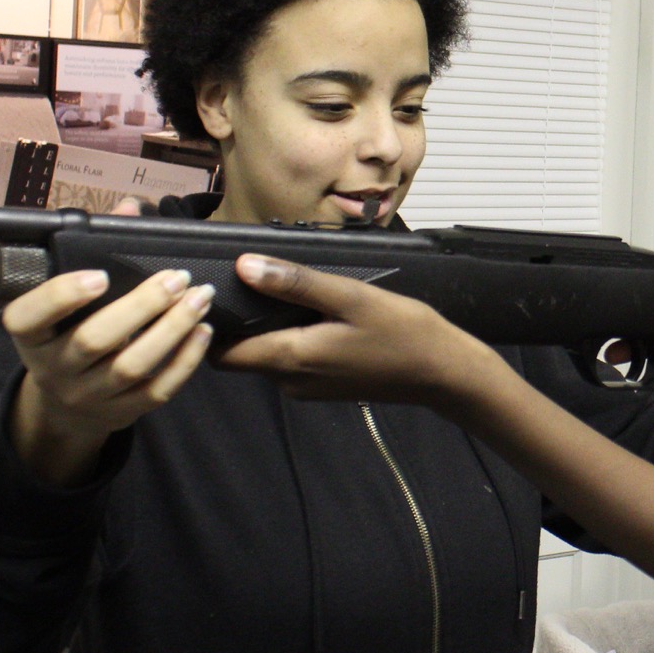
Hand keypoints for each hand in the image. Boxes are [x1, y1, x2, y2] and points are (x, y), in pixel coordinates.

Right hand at [4, 199, 212, 485]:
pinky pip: (157, 391)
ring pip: (131, 365)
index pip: (29, 317)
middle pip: (94, 339)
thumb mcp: (66, 300)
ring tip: (201, 297)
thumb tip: (129, 208)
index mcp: (29, 335)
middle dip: (142, 305)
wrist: (65, 404)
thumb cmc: (70, 331)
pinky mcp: (120, 413)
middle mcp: (52, 368)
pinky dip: (185, 361)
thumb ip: (95, 251)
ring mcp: (87, 395)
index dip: (62, 296)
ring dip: (173, 328)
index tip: (101, 275)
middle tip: (177, 277)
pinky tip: (204, 331)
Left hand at [219, 254, 505, 407]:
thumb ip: (295, 283)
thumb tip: (243, 265)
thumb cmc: (401, 332)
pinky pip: (289, 360)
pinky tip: (310, 311)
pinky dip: (288, 336)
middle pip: (240, 354)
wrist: (442, 372)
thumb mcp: (349, 297)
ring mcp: (307, 387)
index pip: (220, 352)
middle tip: (244, 279)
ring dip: (265, 327)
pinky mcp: (323, 385)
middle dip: (237, 322)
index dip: (210, 325)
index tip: (212, 291)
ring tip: (279, 289)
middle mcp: (290, 381)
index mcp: (290, 359)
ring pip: (265, 356)